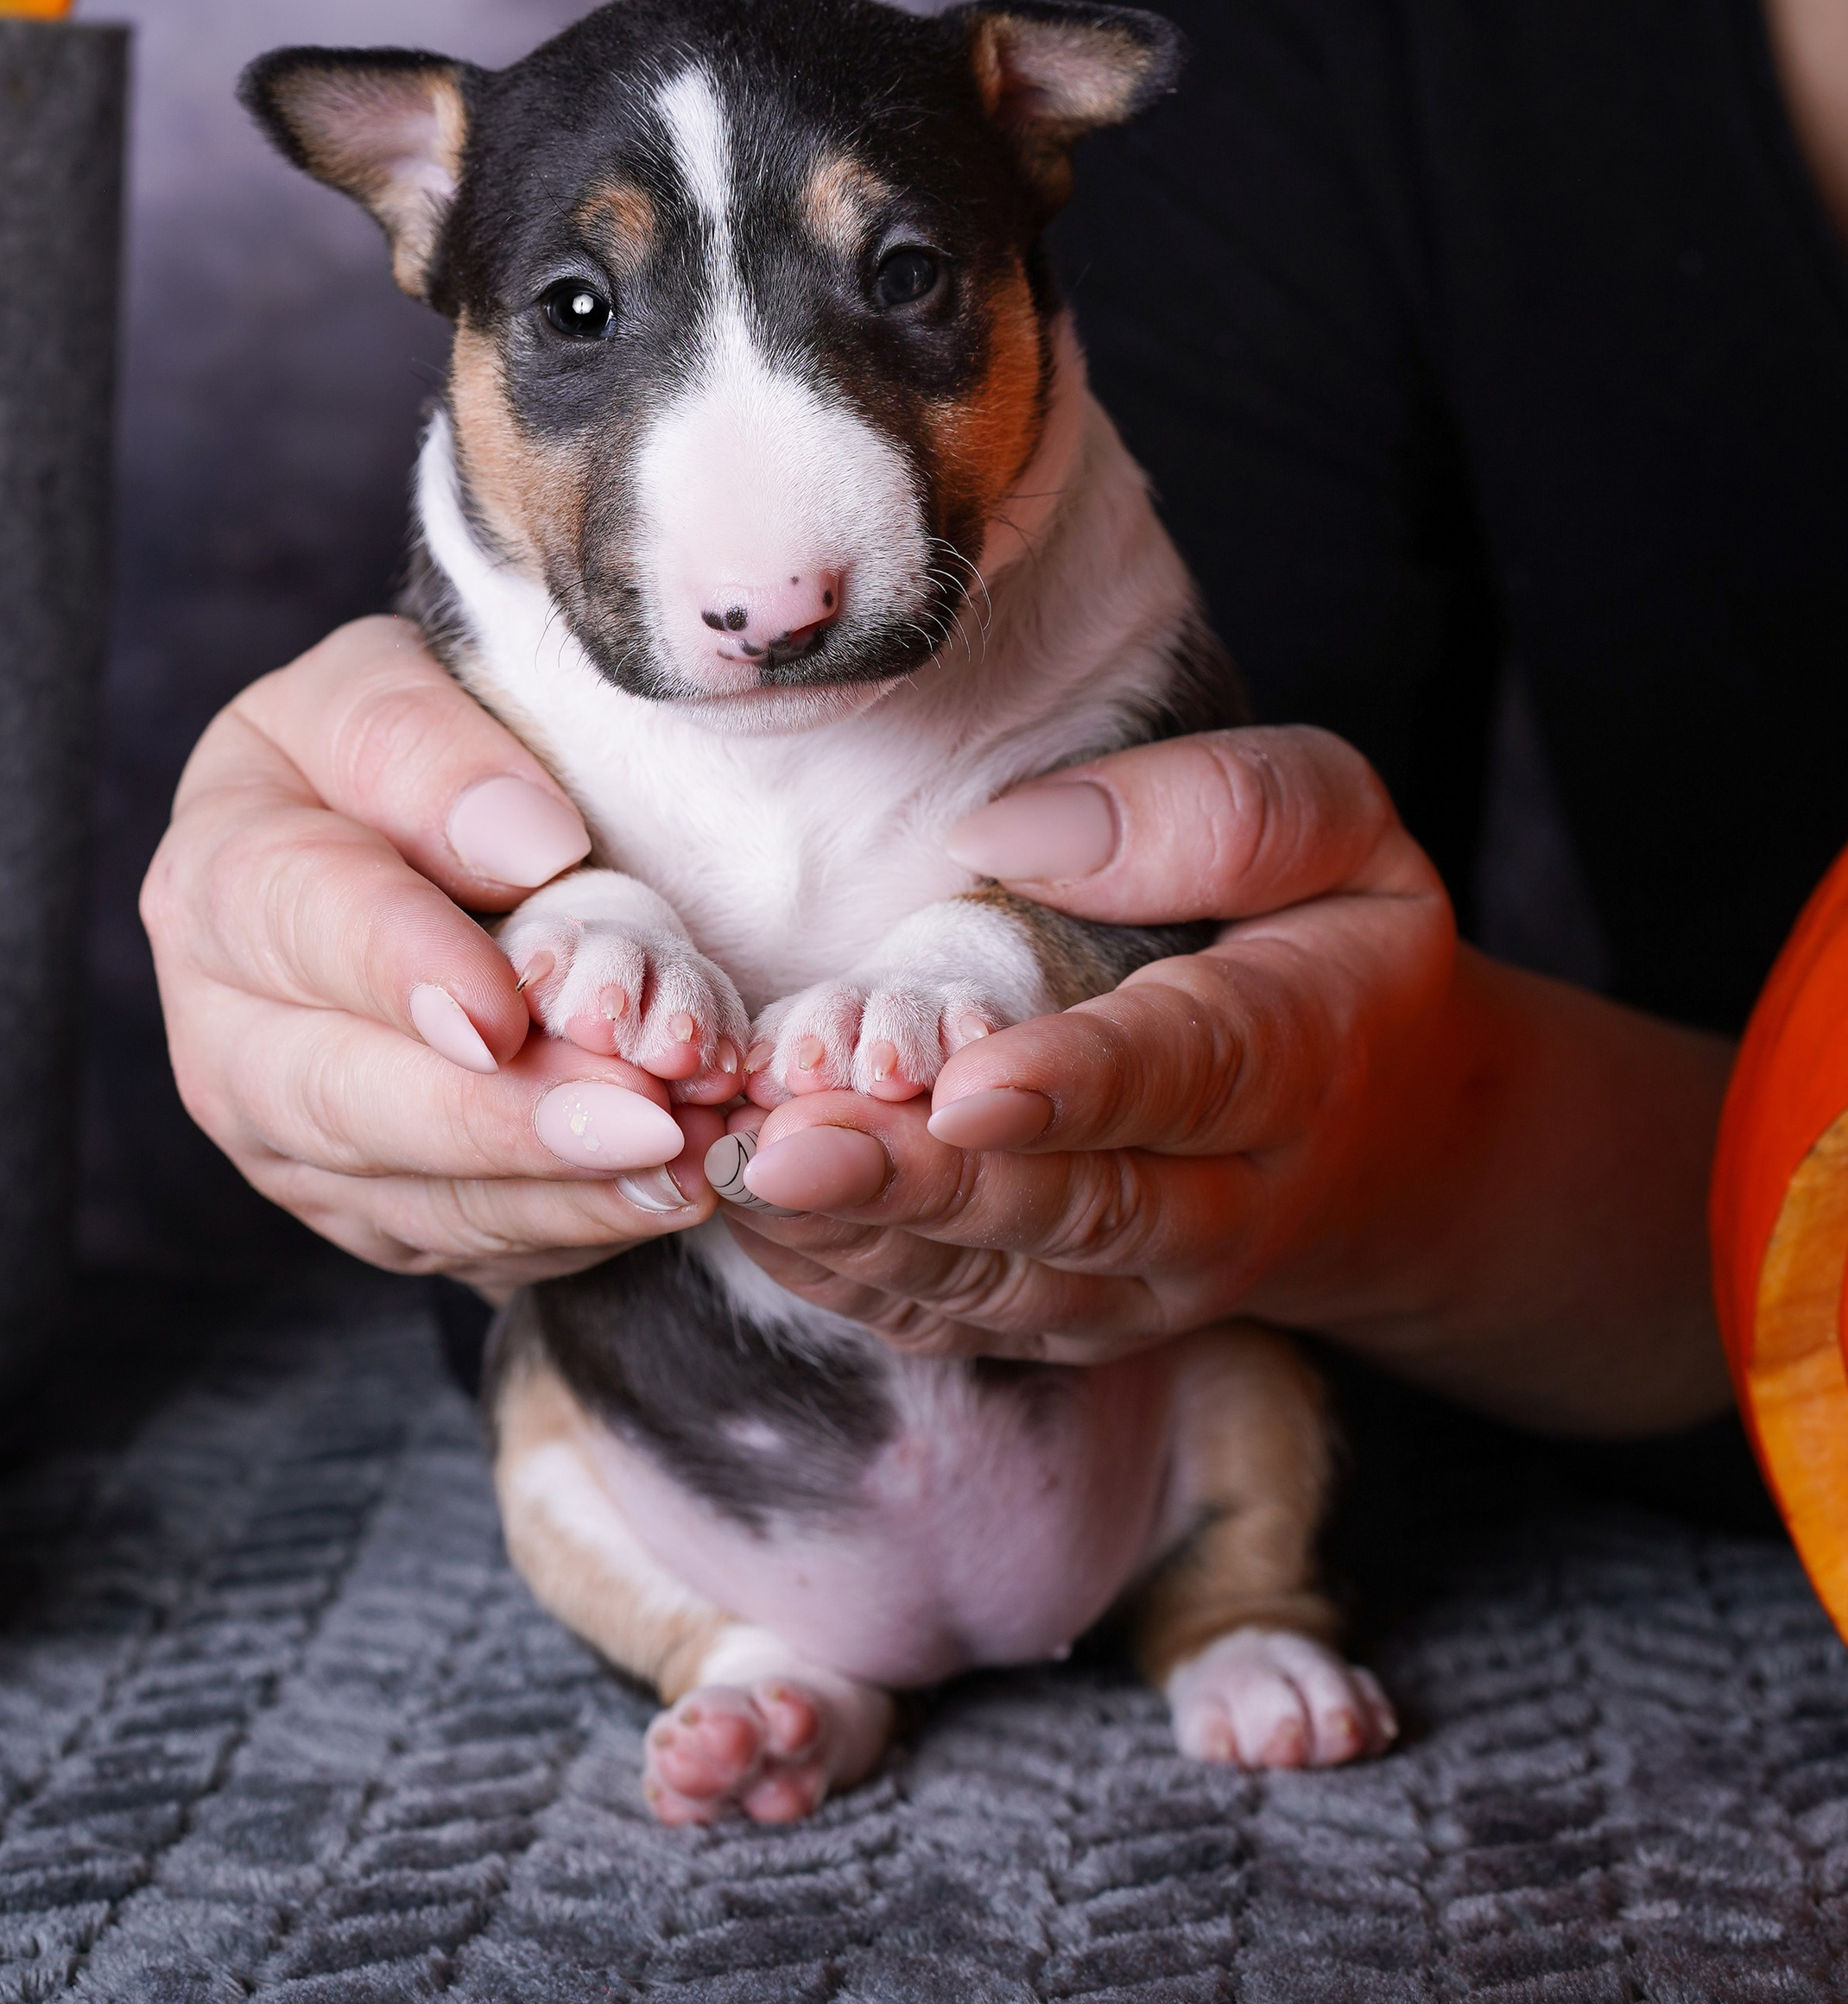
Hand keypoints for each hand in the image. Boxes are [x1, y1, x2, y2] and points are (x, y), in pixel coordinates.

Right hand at [141, 616, 731, 1293]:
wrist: (430, 831)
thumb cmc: (426, 742)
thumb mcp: (411, 682)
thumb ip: (434, 747)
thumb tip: (522, 847)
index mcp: (223, 852)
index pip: (292, 910)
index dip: (396, 964)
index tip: (501, 1009)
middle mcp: (220, 1009)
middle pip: (332, 1090)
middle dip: (492, 1116)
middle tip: (642, 1119)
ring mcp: (276, 1124)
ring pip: (394, 1191)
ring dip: (547, 1189)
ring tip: (684, 1164)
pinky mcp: (352, 1199)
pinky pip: (447, 1241)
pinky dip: (562, 1229)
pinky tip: (662, 1194)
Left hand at [715, 727, 1732, 1435]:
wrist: (1389, 1136)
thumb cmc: (1337, 938)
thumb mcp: (1341, 833)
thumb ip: (1215, 812)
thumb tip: (1004, 835)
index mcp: (1290, 1057)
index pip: (1177, 1075)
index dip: (1070, 1089)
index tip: (965, 1087)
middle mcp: (1222, 1202)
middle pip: (1070, 1208)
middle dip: (924, 1184)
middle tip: (791, 1148)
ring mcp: (1141, 1282)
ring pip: (996, 1282)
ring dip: (864, 1239)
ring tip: (742, 1178)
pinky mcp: (1068, 1314)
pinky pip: (955, 1318)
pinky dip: (851, 1282)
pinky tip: (752, 1223)